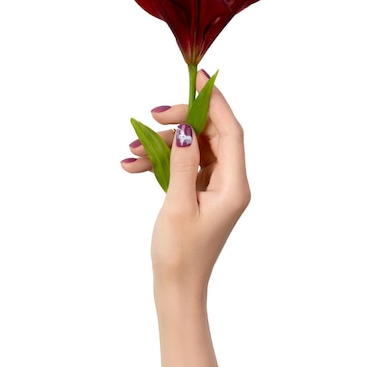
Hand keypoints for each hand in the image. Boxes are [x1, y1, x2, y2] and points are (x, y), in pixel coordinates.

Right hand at [122, 70, 250, 290]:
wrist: (177, 288)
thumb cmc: (180, 254)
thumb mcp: (178, 205)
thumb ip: (182, 163)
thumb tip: (184, 128)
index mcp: (234, 186)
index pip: (230, 131)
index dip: (215, 102)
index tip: (197, 79)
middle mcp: (231, 183)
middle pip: (212, 135)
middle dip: (180, 123)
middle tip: (151, 116)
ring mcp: (217, 187)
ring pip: (194, 149)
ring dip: (163, 145)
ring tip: (132, 152)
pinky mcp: (202, 192)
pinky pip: (184, 165)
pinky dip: (162, 162)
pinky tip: (134, 166)